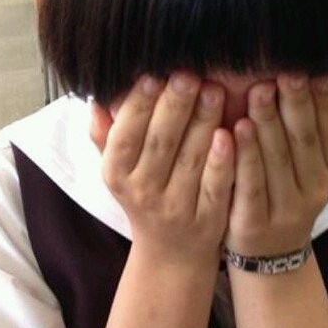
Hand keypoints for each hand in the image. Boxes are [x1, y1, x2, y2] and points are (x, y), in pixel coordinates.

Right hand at [90, 73, 234, 267]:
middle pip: (160, 143)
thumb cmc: (146, 191)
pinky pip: (215, 187)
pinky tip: (230, 134)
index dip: (138, 105)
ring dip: (202, 122)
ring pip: (189, 160)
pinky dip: (222, 161)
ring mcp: (176, 208)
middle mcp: (142, 192)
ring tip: (214, 90)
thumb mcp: (119, 167)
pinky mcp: (207, 221)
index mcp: (117, 173)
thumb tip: (97, 98)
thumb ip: (107, 133)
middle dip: (175, 106)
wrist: (171, 253)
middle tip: (189, 75)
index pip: (125, 135)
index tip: (153, 75)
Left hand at [225, 74, 327, 256]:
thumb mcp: (322, 161)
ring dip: (268, 124)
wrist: (273, 250)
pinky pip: (250, 185)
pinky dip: (245, 156)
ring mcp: (286, 208)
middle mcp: (316, 189)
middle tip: (287, 73)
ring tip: (259, 92)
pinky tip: (234, 129)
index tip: (317, 72)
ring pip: (277, 160)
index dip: (327, 103)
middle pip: (305, 141)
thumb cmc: (295, 186)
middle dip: (296, 104)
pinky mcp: (254, 222)